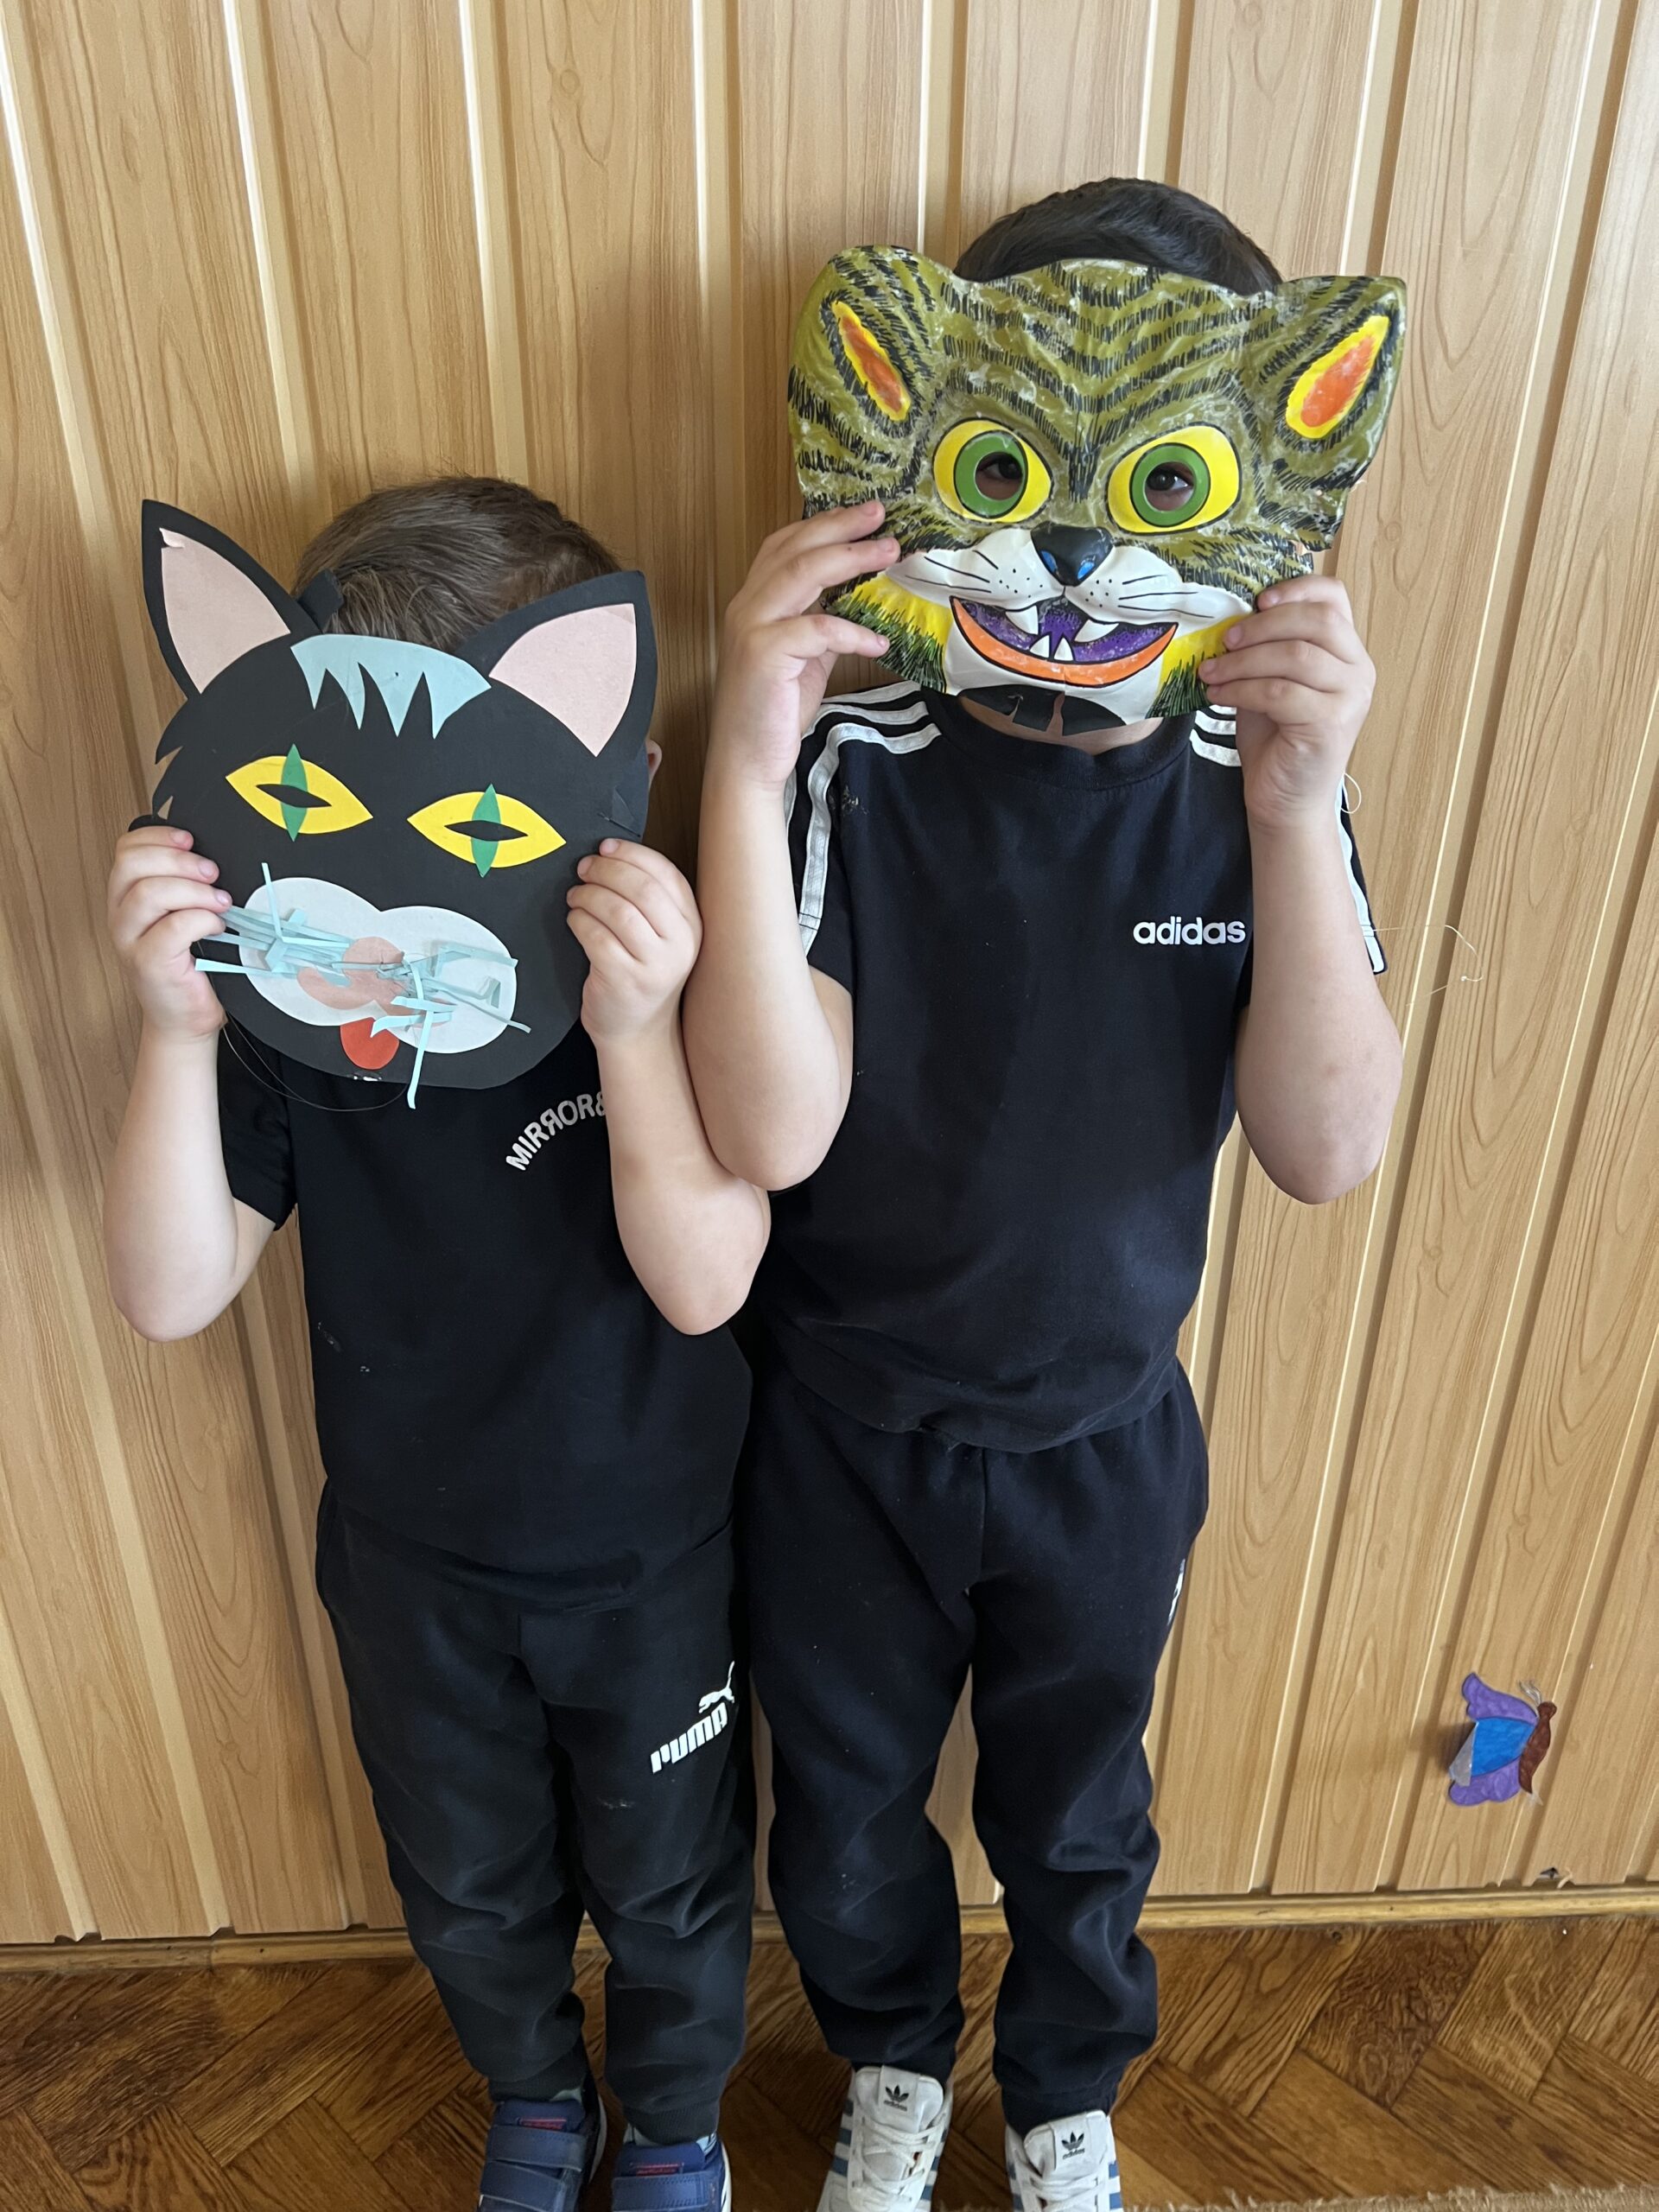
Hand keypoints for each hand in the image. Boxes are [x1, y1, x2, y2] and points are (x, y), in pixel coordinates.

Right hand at [107, 825, 230, 1039]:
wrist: (185, 1018)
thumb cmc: (191, 965)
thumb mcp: (183, 915)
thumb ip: (185, 885)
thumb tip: (214, 854)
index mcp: (125, 896)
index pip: (126, 849)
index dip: (158, 837)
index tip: (191, 839)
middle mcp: (120, 915)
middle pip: (132, 864)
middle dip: (179, 860)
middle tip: (213, 873)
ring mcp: (129, 941)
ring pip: (149, 892)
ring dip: (194, 891)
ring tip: (220, 902)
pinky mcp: (148, 964)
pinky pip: (173, 928)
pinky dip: (201, 920)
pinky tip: (216, 926)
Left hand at [568, 841, 701, 1044]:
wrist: (637, 1030)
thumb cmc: (641, 974)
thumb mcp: (658, 936)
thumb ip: (646, 899)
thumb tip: (608, 853)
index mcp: (691, 924)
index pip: (666, 873)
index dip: (632, 854)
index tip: (605, 848)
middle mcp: (680, 944)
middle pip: (641, 888)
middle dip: (606, 871)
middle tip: (584, 869)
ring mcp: (654, 965)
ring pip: (617, 910)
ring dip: (589, 895)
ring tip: (576, 896)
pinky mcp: (625, 980)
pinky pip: (596, 937)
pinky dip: (579, 921)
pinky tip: (575, 921)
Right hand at [711, 501, 897, 791]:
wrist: (745, 762)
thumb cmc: (773, 713)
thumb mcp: (805, 660)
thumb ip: (822, 627)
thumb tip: (860, 602)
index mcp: (754, 603)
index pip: (785, 545)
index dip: (824, 524)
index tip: (863, 515)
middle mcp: (747, 607)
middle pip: (795, 548)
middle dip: (840, 527)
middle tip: (880, 515)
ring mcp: (752, 628)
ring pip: (802, 573)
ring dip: (850, 559)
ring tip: (889, 552)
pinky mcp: (764, 655)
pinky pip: (817, 629)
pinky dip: (851, 631)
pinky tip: (877, 643)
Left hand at [1199, 576, 1373, 826]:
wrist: (1286, 798)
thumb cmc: (1278, 737)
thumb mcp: (1273, 680)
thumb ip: (1268, 647)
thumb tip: (1231, 615)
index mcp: (1348, 651)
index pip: (1335, 597)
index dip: (1296, 589)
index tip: (1257, 600)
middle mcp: (1359, 670)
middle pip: (1315, 621)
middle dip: (1261, 626)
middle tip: (1223, 640)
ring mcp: (1350, 697)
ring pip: (1294, 656)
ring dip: (1243, 661)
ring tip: (1211, 671)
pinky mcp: (1331, 724)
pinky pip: (1279, 692)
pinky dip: (1241, 689)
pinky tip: (1218, 694)